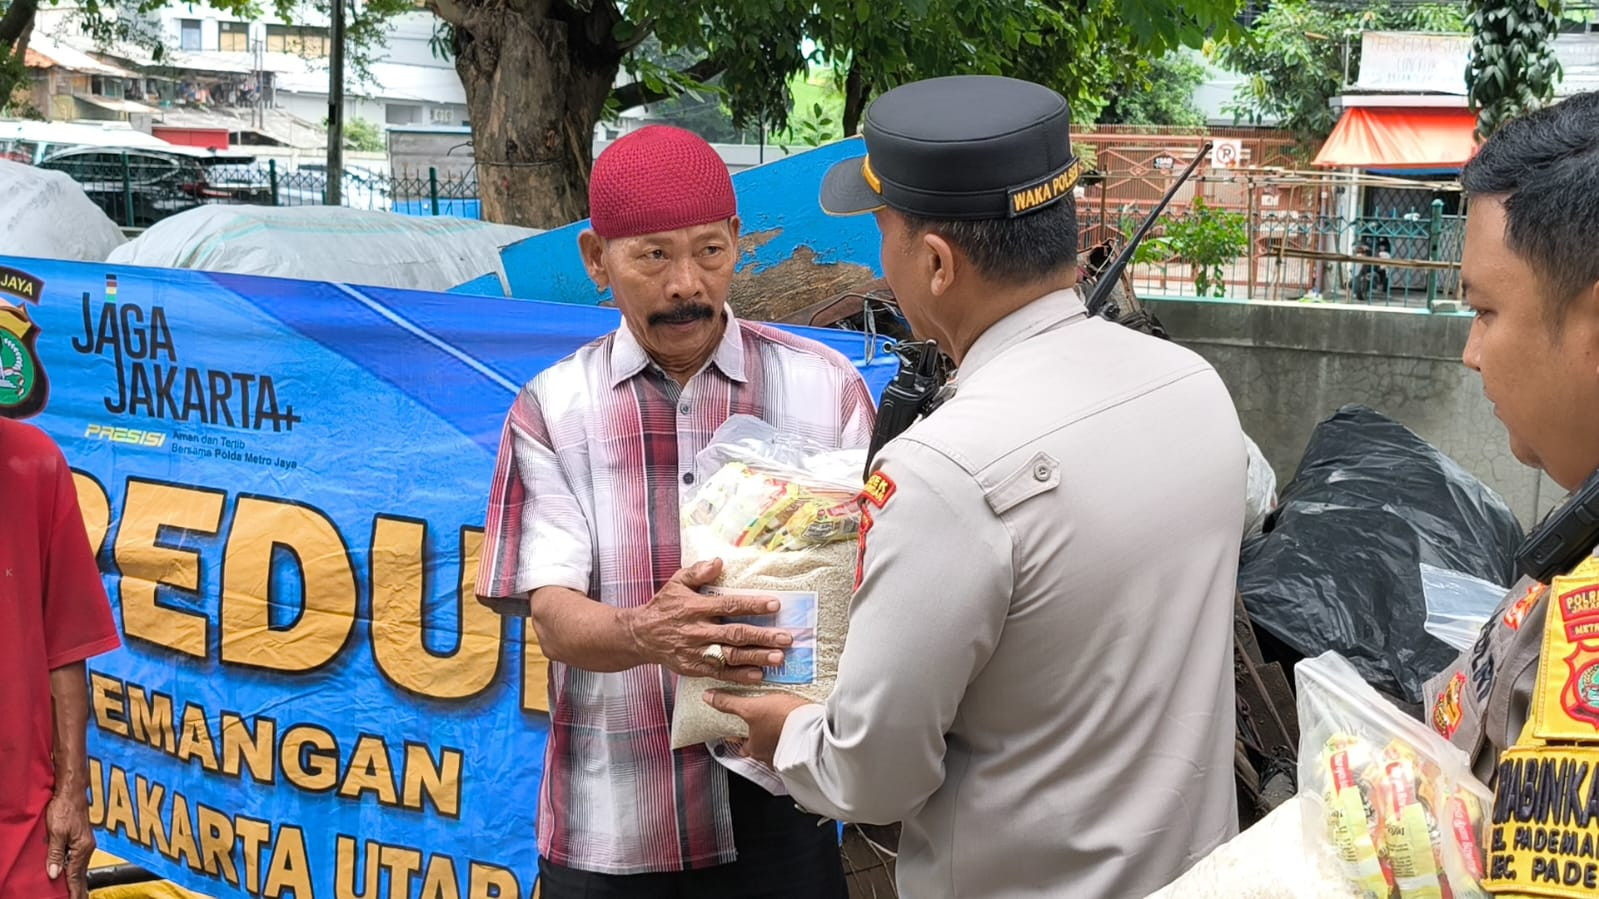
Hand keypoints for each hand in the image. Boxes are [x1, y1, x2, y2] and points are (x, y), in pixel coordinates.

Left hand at [45, 791, 93, 898]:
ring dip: (78, 880)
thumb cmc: (65, 808)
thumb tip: (54, 873)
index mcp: (82, 847)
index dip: (75, 890)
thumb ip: (55, 854)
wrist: (73, 791)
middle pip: (81, 873)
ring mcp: (86, 843)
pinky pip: (79, 859)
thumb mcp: (56, 832)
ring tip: (77, 893)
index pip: (76, 875)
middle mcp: (87, 847)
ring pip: (80, 867)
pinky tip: (74, 873)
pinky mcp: (82, 838)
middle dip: (80, 889)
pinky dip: (77, 870)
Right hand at [625, 559, 792, 682]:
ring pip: (730, 656)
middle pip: (735, 634)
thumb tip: (718, 562)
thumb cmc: (664, 606)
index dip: (753, 605)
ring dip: (756, 658)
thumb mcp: (677, 583)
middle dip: (763, 636)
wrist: (640, 636)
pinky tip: (758, 675)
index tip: (775, 604)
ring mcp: (697, 651)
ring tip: (778, 658)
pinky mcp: (694, 667)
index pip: (729, 606)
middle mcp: (698, 631)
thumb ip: (698, 572)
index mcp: (696, 607)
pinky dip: (739, 675)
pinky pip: (720, 673)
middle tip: (786, 637)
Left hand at [705, 690, 812, 764]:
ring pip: (778, 749)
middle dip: (761, 740)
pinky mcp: (804, 749)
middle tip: (762, 727)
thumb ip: (729, 704)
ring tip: (781, 725)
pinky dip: (795, 740)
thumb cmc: (782, 720)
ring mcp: (788, 756)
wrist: (814, 727)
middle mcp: (770, 757)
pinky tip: (798, 730)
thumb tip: (708, 698)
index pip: (742, 746)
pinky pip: (795, 747)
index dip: (739, 739)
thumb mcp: (751, 708)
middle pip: (760, 749)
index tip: (737, 733)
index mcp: (755, 748)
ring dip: (778, 740)